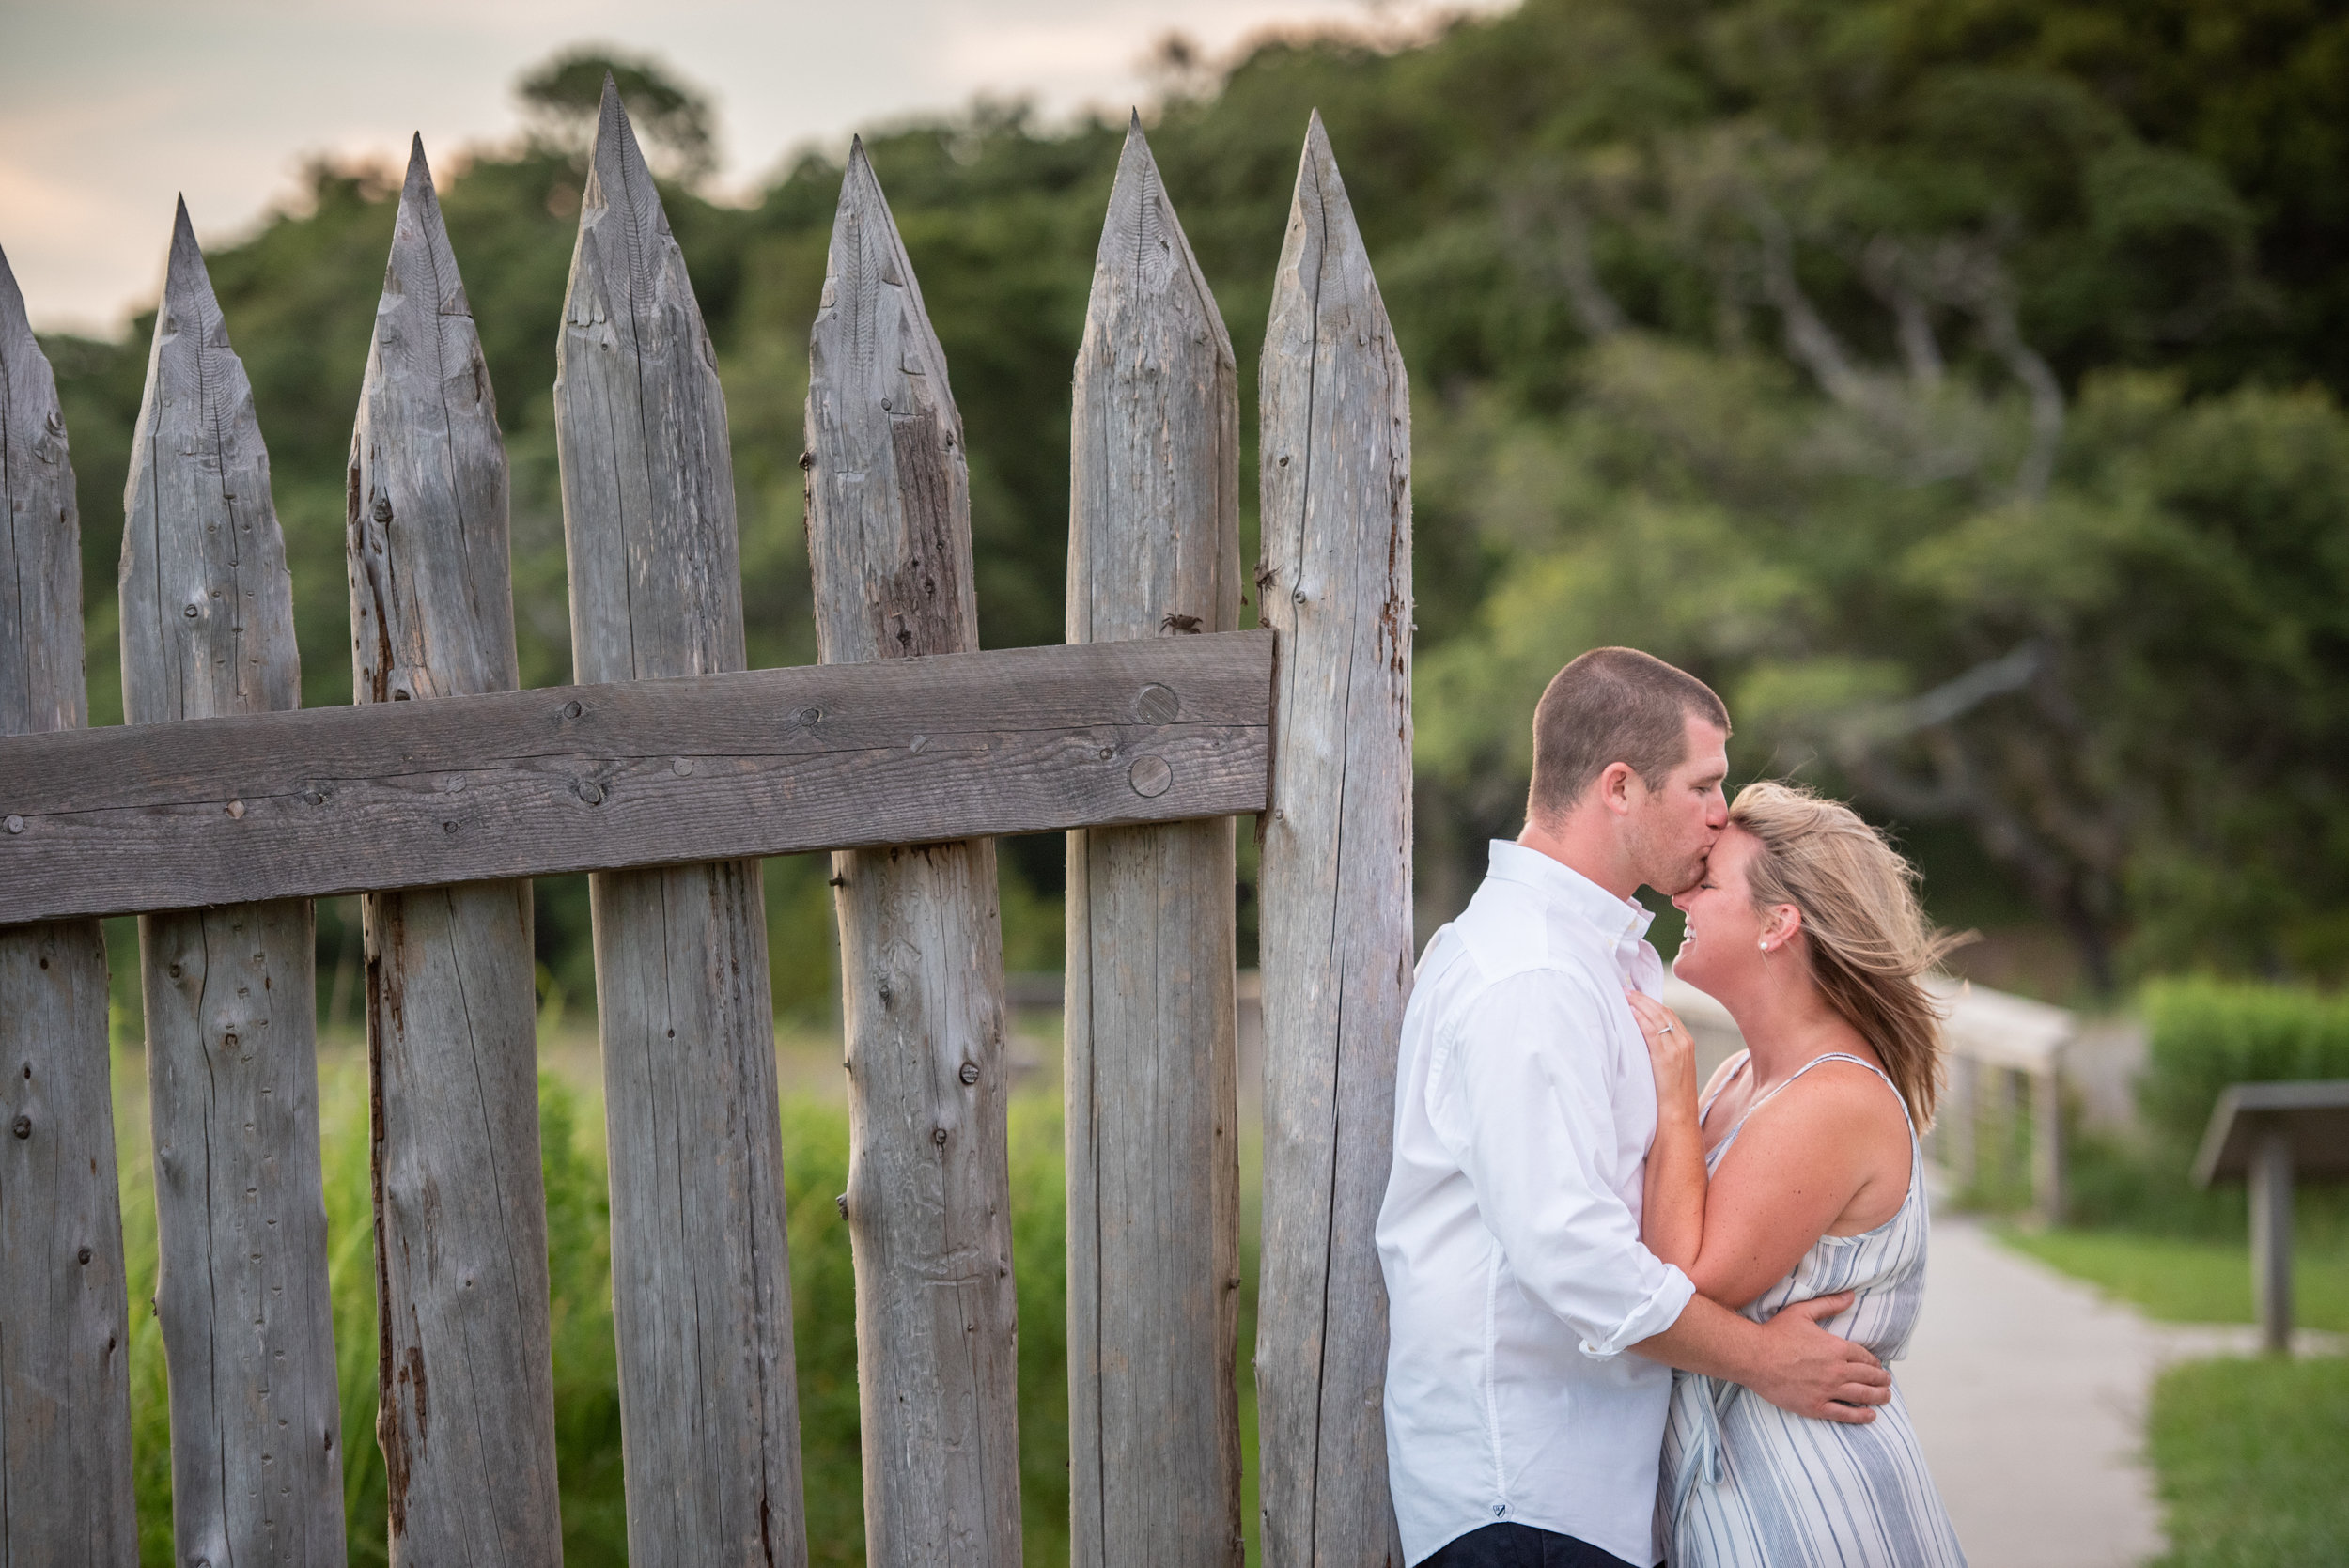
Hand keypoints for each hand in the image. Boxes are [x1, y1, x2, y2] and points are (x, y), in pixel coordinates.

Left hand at [1626, 990, 1696, 1111]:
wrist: (1678, 1116)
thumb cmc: (1670, 1095)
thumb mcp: (1671, 1067)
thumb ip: (1662, 1049)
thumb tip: (1642, 1036)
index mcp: (1687, 1042)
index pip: (1668, 1013)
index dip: (1650, 1002)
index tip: (1634, 994)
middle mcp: (1684, 1042)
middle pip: (1662, 1011)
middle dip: (1643, 998)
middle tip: (1624, 989)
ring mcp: (1677, 1050)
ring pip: (1657, 1018)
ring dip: (1639, 1004)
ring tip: (1623, 995)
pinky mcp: (1666, 1058)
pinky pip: (1652, 1032)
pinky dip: (1641, 1019)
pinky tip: (1630, 1012)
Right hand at [1744, 1292, 1890, 1424]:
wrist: (1754, 1357)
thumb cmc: (1776, 1333)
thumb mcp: (1802, 1312)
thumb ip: (1829, 1304)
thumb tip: (1850, 1296)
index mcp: (1836, 1348)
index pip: (1865, 1357)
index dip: (1874, 1362)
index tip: (1878, 1366)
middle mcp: (1837, 1371)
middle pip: (1868, 1377)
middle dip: (1881, 1380)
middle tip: (1887, 1382)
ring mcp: (1827, 1390)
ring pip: (1862, 1396)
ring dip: (1878, 1397)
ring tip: (1885, 1397)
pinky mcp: (1816, 1406)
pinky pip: (1845, 1414)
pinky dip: (1861, 1416)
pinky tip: (1870, 1416)